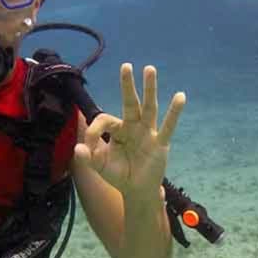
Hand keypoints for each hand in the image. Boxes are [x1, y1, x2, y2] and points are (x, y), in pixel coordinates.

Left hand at [75, 63, 185, 199]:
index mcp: (117, 130)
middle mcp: (133, 126)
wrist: (137, 191)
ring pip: (149, 108)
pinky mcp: (160, 143)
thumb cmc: (119, 175)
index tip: (88, 146)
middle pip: (130, 102)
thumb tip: (78, 149)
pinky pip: (168, 126)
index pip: (104, 120)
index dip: (94, 130)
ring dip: (149, 89)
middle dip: (127, 85)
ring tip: (149, 69)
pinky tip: (180, 97)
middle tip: (126, 66)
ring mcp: (148, 133)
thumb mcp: (100, 167)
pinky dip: (174, 112)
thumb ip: (89, 158)